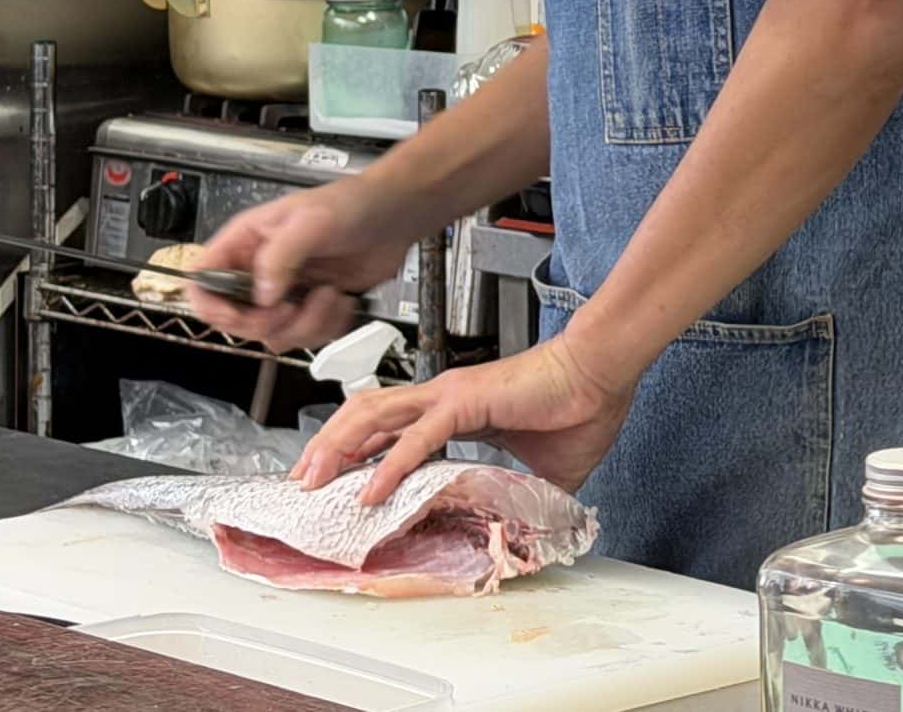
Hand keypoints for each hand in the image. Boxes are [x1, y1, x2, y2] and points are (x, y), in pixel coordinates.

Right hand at [184, 177, 417, 350]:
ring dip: (306, 325)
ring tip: (329, 295)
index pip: (202, 280)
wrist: (394, 216)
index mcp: (245, 242)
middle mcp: (259, 270)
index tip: (243, 313)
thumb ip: (280, 256)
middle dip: (269, 322)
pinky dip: (328, 327)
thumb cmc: (352, 204)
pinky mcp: (311, 308)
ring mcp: (285, 292)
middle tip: (294, 306)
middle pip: (235, 320)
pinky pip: (306, 338)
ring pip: (273, 335)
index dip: (213, 306)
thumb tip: (262, 296)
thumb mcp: (311, 221)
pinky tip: (342, 301)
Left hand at [295, 335, 637, 504]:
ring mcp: (450, 395)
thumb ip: (520, 495)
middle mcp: (442, 397)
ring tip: (314, 479)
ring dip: (339, 448)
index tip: (331, 479)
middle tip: (301, 481)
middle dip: (327, 446)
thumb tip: (522, 528)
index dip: (354, 448)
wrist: (601, 374)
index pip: (388, 425)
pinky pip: (419, 436)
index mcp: (453, 408)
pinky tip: (371, 490)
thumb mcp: (540, 471)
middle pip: (365, 414)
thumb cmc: (577, 408)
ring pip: (376, 415)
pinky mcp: (467, 401)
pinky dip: (391, 464)